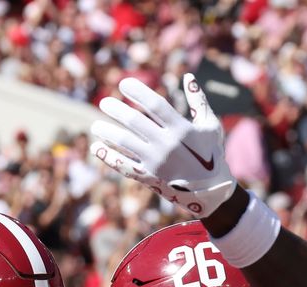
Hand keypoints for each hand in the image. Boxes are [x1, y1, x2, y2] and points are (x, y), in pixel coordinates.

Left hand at [90, 75, 236, 217]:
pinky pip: (124, 165)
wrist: (210, 191)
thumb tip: (189, 76)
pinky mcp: (149, 177)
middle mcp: (166, 144)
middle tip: (103, 102)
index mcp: (181, 128)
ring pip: (125, 142)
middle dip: (116, 110)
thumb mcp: (210, 126)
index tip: (123, 83)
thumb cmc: (211, 153)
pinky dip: (108, 156)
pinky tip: (96, 147)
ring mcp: (156, 161)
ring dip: (107, 132)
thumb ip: (199, 101)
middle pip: (135, 122)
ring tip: (95, 125)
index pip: (155, 104)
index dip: (138, 91)